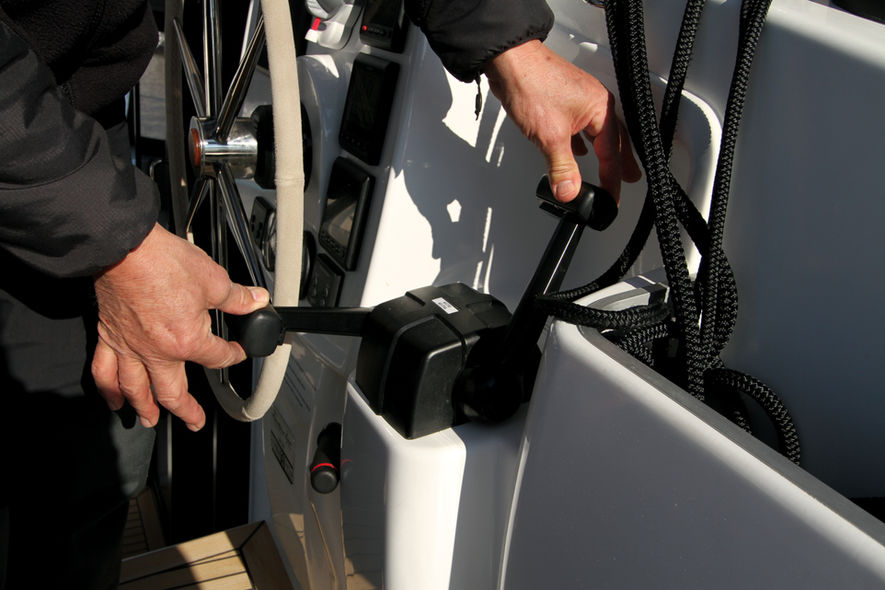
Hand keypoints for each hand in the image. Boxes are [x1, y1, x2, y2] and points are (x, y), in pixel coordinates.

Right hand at [92, 223, 269, 430]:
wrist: (123, 248)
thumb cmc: (163, 262)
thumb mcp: (213, 279)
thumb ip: (236, 297)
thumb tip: (256, 301)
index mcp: (187, 340)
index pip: (218, 357)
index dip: (234, 356)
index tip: (238, 353)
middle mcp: (157, 351)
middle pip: (173, 392)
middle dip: (186, 411)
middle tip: (194, 422)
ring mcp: (129, 347)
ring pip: (136, 389)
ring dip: (144, 408)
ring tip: (150, 420)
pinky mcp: (108, 336)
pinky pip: (104, 371)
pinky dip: (107, 388)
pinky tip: (112, 398)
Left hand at [484, 40, 640, 201]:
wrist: (509, 61)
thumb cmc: (532, 84)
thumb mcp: (550, 136)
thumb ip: (562, 167)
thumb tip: (569, 192)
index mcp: (601, 109)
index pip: (612, 154)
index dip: (612, 180)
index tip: (611, 198)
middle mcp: (595, 103)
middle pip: (614, 140)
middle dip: (620, 163)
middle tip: (630, 179)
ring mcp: (580, 100)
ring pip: (598, 133)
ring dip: (603, 153)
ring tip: (608, 169)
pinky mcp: (565, 100)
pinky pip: (582, 127)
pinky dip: (583, 143)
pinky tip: (577, 151)